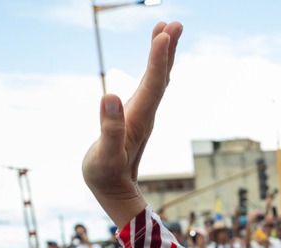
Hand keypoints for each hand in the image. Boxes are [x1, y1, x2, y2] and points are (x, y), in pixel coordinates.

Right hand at [82, 22, 183, 225]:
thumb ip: (109, 129)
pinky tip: (155, 56)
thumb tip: (109, 97)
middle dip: (168, 49)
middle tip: (174, 23)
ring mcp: (143, 113)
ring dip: (163, 54)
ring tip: (167, 28)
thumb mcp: (105, 156)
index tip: (164, 34)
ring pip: (158, 79)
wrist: (114, 192)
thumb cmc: (106, 176)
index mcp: (139, 120)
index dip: (158, 59)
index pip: (152, 85)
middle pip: (161, 77)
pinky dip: (154, 66)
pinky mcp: (137, 115)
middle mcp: (146, 113)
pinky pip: (149, 84)